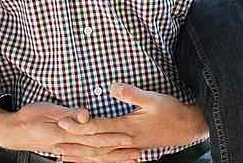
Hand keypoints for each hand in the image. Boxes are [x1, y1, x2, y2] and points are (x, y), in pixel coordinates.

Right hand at [0, 103, 142, 162]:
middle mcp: (68, 145)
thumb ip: (67, 112)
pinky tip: (110, 161)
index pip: (93, 136)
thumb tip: (86, 115)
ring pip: (94, 157)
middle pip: (98, 150)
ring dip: (113, 159)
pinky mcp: (65, 151)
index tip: (129, 135)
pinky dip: (100, 161)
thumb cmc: (28, 116)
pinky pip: (86, 159)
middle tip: (137, 151)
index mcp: (65, 132)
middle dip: (118, 152)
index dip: (112, 137)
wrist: (13, 131)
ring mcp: (67, 150)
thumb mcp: (47, 109)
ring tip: (132, 158)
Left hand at [58, 83, 207, 150]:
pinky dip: (97, 160)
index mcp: (127, 128)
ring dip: (82, 156)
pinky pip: (111, 158)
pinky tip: (89, 160)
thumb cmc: (171, 111)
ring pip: (101, 155)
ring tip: (64, 156)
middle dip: (74, 143)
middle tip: (54, 142)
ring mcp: (130, 148)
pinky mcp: (133, 150)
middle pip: (94, 145)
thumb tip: (112, 86)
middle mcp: (126, 142)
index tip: (62, 122)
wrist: (188, 127)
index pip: (97, 128)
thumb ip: (131, 93)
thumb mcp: (153, 98)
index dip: (78, 126)